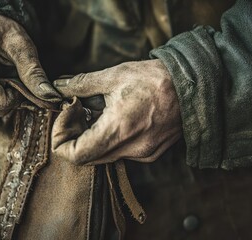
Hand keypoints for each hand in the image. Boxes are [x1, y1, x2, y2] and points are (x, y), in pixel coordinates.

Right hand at [0, 15, 60, 119]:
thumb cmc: (4, 31)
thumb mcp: (22, 46)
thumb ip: (34, 72)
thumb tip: (50, 97)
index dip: (6, 97)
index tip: (20, 87)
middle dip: (6, 103)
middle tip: (16, 85)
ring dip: (2, 105)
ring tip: (9, 83)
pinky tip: (2, 87)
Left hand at [52, 59, 181, 164]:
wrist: (193, 86)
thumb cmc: (155, 79)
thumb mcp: (114, 75)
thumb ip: (81, 84)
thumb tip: (57, 87)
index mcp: (118, 131)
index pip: (75, 155)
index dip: (61, 138)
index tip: (66, 114)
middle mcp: (131, 150)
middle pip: (87, 157)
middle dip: (75, 134)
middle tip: (77, 109)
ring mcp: (142, 154)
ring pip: (103, 155)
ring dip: (92, 136)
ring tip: (96, 110)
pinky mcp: (151, 153)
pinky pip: (120, 153)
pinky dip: (109, 138)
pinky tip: (114, 116)